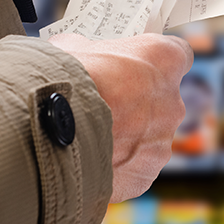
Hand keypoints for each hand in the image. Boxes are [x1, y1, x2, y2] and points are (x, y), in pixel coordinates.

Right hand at [47, 32, 192, 201]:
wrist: (46, 131)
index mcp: (164, 61)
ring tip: (90, 136)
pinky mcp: (145, 175)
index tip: (139, 65)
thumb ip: (91, 51)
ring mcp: (161, 142)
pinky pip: (133, 168)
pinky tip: (88, 160)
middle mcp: (172, 102)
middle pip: (162, 101)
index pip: (178, 54)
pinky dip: (115, 165)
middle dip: (137, 103)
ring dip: (127, 137)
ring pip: (148, 138)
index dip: (156, 61)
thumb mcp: (74, 47)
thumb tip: (80, 54)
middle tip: (105, 104)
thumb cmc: (64, 80)